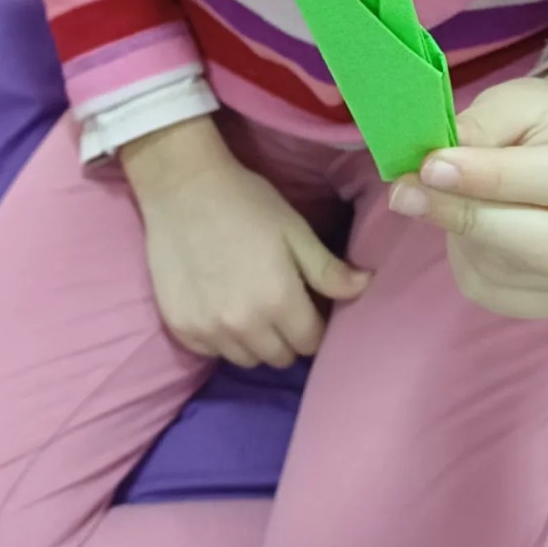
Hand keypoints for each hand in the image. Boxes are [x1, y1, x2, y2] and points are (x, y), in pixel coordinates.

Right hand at [122, 118, 368, 367]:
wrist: (182, 187)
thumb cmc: (246, 202)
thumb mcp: (295, 230)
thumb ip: (328, 269)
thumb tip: (366, 287)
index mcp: (279, 301)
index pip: (311, 342)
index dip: (315, 324)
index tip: (309, 304)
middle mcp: (244, 326)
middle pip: (280, 357)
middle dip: (288, 336)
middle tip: (281, 303)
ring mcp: (208, 330)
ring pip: (246, 359)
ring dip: (255, 341)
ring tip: (251, 304)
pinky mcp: (181, 328)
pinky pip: (212, 351)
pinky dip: (222, 337)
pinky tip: (221, 304)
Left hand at [388, 63, 547, 319]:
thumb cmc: (544, 122)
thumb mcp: (515, 104)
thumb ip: (479, 129)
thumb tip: (431, 164)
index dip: (494, 177)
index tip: (431, 166)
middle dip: (471, 219)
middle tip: (406, 193)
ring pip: (519, 273)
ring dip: (461, 235)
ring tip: (440, 198)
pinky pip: (501, 294)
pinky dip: (467, 260)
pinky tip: (464, 229)